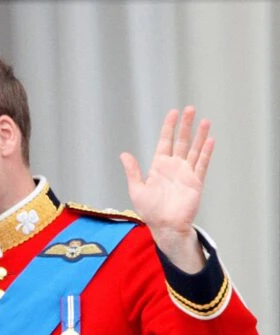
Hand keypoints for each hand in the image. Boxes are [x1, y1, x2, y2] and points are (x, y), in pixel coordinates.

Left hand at [119, 107, 210, 271]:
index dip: (169, 127)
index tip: (173, 113)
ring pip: (195, 149)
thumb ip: (132, 171)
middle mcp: (174, 166)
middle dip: (186, 125)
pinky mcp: (196, 181)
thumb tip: (124, 154)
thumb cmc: (149, 210)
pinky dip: (206, 152)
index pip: (165, 141)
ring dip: (200, 135)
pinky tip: (210, 140)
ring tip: (205, 120)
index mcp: (159, 166)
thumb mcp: (136, 189)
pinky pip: (202, 164)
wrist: (165, 226)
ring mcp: (186, 173)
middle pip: (182, 141)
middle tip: (190, 109)